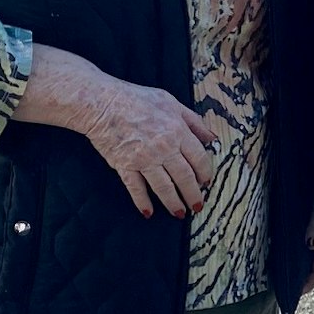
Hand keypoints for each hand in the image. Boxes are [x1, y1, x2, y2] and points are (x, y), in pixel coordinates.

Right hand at [75, 76, 216, 218]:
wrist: (101, 103)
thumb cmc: (136, 99)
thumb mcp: (171, 103)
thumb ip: (194, 121)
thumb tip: (211, 138)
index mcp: (178, 132)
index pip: (199, 159)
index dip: (205, 173)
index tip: (207, 182)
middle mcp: (164, 148)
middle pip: (185, 177)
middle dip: (194, 194)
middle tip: (198, 205)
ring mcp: (144, 159)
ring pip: (164, 187)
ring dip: (173, 202)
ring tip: (181, 213)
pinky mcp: (125, 165)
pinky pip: (136, 188)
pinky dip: (142, 202)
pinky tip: (148, 212)